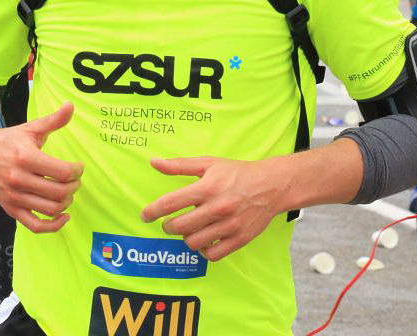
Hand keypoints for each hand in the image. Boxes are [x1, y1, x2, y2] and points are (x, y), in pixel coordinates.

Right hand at [0, 103, 82, 232]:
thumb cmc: (9, 140)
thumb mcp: (31, 128)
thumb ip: (53, 120)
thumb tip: (71, 105)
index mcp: (25, 157)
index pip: (62, 172)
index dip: (77, 171)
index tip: (78, 167)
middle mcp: (18, 179)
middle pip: (58, 192)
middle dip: (73, 186)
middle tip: (74, 179)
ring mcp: (14, 196)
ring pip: (50, 209)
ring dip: (66, 202)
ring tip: (67, 192)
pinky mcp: (11, 209)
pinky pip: (35, 226)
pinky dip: (53, 226)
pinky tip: (63, 215)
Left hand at [142, 155, 283, 260]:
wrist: (271, 185)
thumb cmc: (237, 173)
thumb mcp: (209, 163)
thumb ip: (179, 165)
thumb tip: (154, 162)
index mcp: (207, 187)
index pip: (170, 203)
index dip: (152, 211)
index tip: (145, 216)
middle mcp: (217, 208)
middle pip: (179, 227)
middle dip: (168, 226)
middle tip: (170, 223)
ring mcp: (229, 226)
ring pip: (193, 242)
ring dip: (186, 237)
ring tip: (189, 229)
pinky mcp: (239, 239)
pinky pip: (212, 254)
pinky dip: (203, 250)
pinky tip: (204, 240)